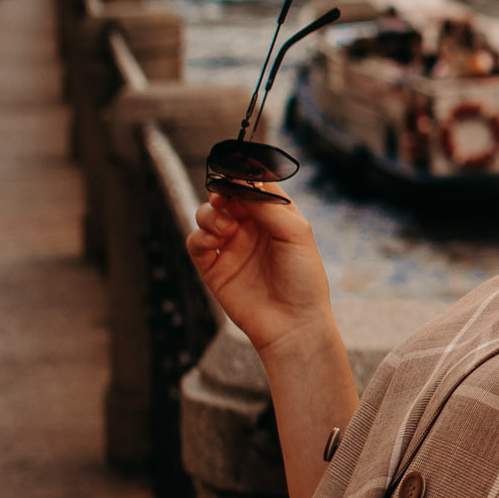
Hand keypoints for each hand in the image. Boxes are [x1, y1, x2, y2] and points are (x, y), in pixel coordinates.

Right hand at [187, 190, 335, 359]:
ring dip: (210, 214)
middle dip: (221, 191)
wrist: (293, 324)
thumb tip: (243, 179)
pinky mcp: (213, 268)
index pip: (252, 185)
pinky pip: (195, 242)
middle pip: (225, 195)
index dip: (242, 176)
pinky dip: (199, 236)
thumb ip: (268, 204)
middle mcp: (250, 228)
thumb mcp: (295, 234)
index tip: (235, 173)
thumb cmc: (303, 280)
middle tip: (223, 196)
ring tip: (226, 229)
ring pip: (206, 215)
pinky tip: (214, 242)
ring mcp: (230, 247)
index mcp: (273, 216)